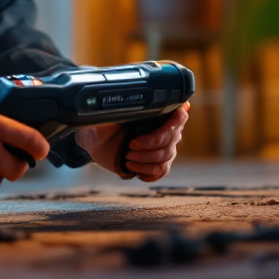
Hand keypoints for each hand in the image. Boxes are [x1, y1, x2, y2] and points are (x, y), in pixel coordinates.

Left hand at [74, 102, 189, 181]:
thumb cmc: (104, 124)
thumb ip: (113, 111)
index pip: (179, 117)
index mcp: (158, 111)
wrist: (98, 142)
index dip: (164, 130)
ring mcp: (164, 146)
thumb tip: (116, 106)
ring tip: (127, 159)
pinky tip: (134, 169)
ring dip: (145, 161)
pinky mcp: (158, 162)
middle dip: (148, 148)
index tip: (136, 139)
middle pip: (170, 141)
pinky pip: (162, 171)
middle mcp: (166, 127)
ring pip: (166, 158)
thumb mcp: (106, 117)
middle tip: (128, 148)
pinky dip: (147, 173)